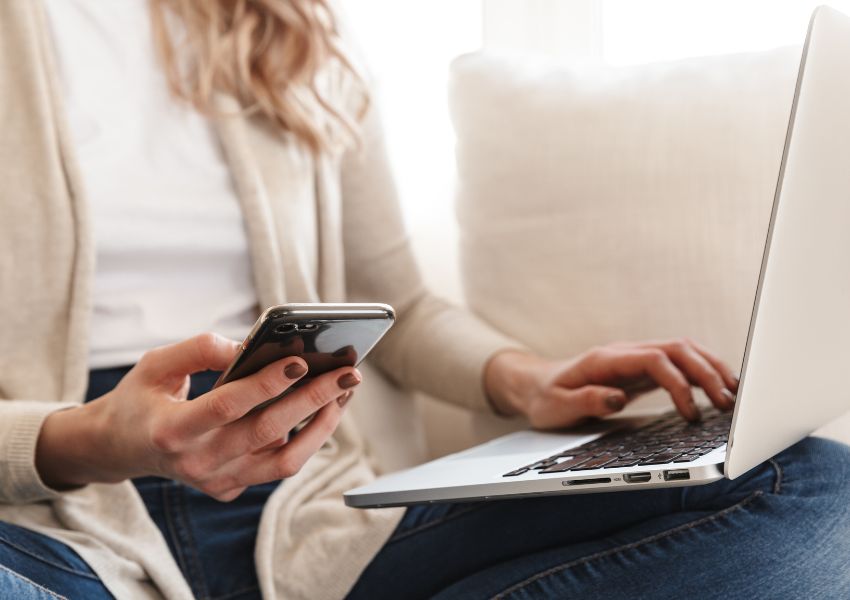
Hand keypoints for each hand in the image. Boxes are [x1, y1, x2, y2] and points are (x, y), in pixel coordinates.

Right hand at [36, 333, 359, 500]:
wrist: (121, 447)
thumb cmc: (141, 398)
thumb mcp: (156, 363)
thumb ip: (199, 348)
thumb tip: (251, 345)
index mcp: (171, 431)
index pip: (228, 406)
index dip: (266, 384)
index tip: (301, 360)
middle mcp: (196, 464)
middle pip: (267, 432)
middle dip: (313, 400)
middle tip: (348, 373)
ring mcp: (216, 482)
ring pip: (284, 460)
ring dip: (322, 425)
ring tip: (344, 391)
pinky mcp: (231, 489)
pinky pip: (278, 467)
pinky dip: (307, 439)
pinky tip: (324, 409)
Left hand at [484, 339, 738, 428]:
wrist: (535, 386)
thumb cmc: (545, 398)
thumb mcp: (556, 406)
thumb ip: (584, 401)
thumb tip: (615, 398)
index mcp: (606, 360)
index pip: (655, 360)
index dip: (679, 384)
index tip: (691, 414)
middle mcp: (625, 353)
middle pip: (677, 349)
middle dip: (707, 372)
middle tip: (729, 404)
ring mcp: (634, 359)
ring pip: (683, 351)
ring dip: (711, 368)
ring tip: (735, 395)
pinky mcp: (641, 370)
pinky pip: (678, 364)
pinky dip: (702, 373)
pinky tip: (718, 390)